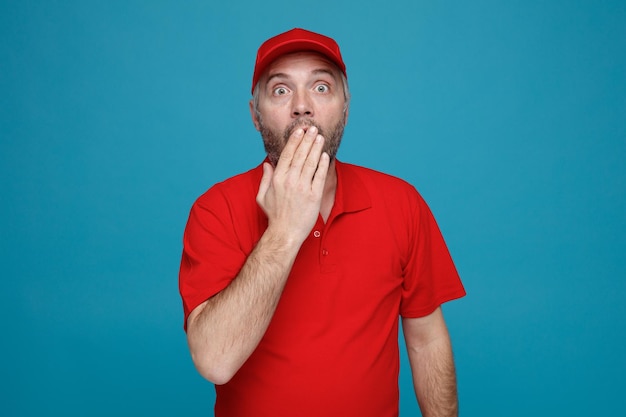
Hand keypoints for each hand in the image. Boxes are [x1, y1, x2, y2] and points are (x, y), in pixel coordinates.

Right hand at [256, 126, 329, 244]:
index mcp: (277, 179)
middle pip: (301, 155)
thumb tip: (267, 164)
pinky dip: (322, 164)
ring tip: (320, 137)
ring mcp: (302, 188)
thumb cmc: (274, 216)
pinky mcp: (314, 196)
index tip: (299, 131)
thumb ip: (264, 179)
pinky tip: (325, 155)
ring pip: (311, 162)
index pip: (287, 154)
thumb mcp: (262, 196)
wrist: (285, 233)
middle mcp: (290, 181)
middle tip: (313, 129)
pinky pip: (319, 176)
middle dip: (307, 140)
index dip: (294, 141)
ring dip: (316, 148)